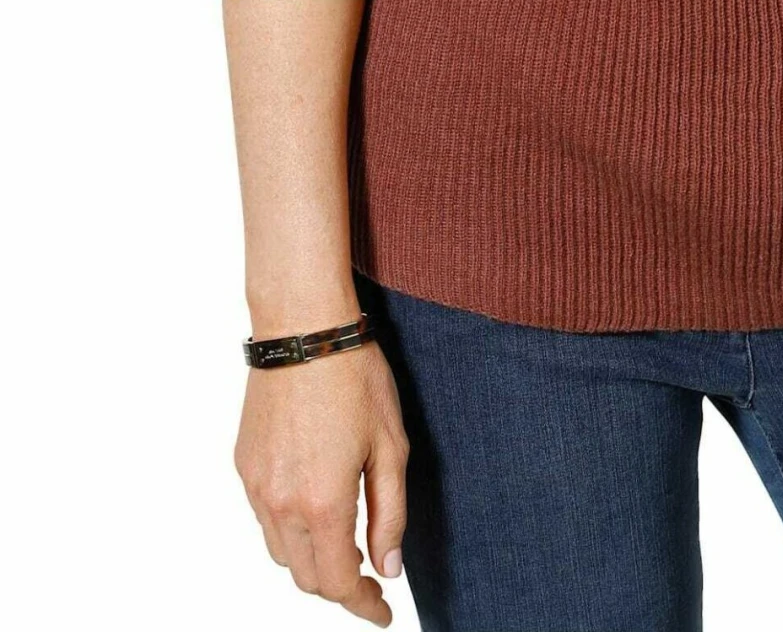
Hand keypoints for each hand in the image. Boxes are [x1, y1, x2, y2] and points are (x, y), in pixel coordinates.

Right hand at [234, 338, 408, 625]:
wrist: (303, 327)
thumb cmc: (354, 376)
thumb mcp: (390, 445)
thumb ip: (390, 513)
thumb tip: (387, 566)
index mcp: (322, 503)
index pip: (339, 582)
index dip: (363, 605)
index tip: (382, 614)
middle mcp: (280, 504)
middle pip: (307, 577)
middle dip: (339, 587)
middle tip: (370, 579)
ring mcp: (256, 486)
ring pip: (282, 553)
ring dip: (314, 560)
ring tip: (346, 545)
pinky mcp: (244, 466)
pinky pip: (265, 519)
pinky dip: (291, 529)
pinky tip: (315, 508)